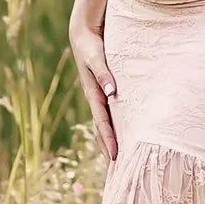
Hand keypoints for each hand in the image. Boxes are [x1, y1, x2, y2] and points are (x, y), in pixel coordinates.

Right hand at [70, 14, 117, 164]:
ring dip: (109, 140)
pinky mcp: (103, 90)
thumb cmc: (90, 45)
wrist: (83, 33)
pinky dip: (113, 126)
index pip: (102, 123)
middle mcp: (95, 98)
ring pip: (104, 123)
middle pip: (101, 129)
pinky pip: (108, 113)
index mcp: (93, 93)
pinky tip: (122, 131)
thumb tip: (111, 92)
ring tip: (118, 158)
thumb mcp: (96, 58)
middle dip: (107, 148)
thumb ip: (104, 74)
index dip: (109, 140)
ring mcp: (98, 95)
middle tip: (117, 169)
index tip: (115, 157)